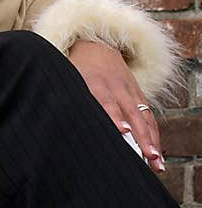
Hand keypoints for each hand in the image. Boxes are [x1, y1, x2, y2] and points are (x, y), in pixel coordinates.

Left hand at [67, 39, 163, 173]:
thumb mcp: (69, 77)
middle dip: (141, 136)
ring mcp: (130, 91)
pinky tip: (157, 153)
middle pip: (131, 113)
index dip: (115, 116)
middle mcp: (117, 87)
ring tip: (157, 163)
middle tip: (149, 156)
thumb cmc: (77, 68)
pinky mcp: (139, 94)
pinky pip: (149, 116)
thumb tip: (49, 122)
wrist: (97, 44)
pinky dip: (154, 134)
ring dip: (151, 140)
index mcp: (95, 83)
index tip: (123, 131)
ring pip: (144, 117)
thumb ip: (65, 97)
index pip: (106, 101)